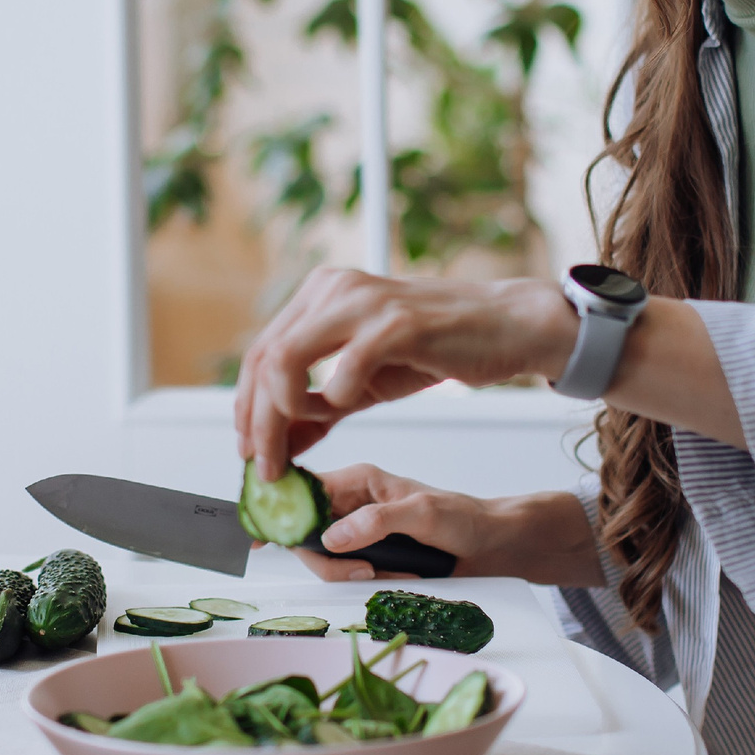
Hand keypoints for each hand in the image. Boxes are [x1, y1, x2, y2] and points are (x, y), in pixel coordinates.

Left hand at [234, 267, 575, 476]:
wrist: (508, 327)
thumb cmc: (439, 348)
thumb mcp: (366, 383)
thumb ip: (321, 407)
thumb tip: (281, 443)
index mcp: (323, 293)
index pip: (262, 351)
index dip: (246, 405)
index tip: (250, 449)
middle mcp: (335, 288)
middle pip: (265, 358)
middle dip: (258, 421)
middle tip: (264, 466)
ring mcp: (363, 302)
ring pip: (286, 361)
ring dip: (284, 414)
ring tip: (301, 443)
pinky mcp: (396, 324)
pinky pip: (342, 371)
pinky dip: (335, 400)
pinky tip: (349, 406)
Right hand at [290, 464, 604, 588]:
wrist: (494, 546)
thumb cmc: (464, 519)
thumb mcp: (422, 513)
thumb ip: (377, 521)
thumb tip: (331, 538)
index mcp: (358, 481)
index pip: (303, 491)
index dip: (279, 511)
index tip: (264, 537)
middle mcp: (351, 505)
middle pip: (307, 535)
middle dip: (328, 560)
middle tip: (364, 573)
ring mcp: (358, 534)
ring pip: (325, 560)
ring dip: (352, 574)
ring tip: (390, 573)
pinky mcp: (369, 559)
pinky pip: (348, 575)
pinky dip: (366, 583)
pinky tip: (395, 578)